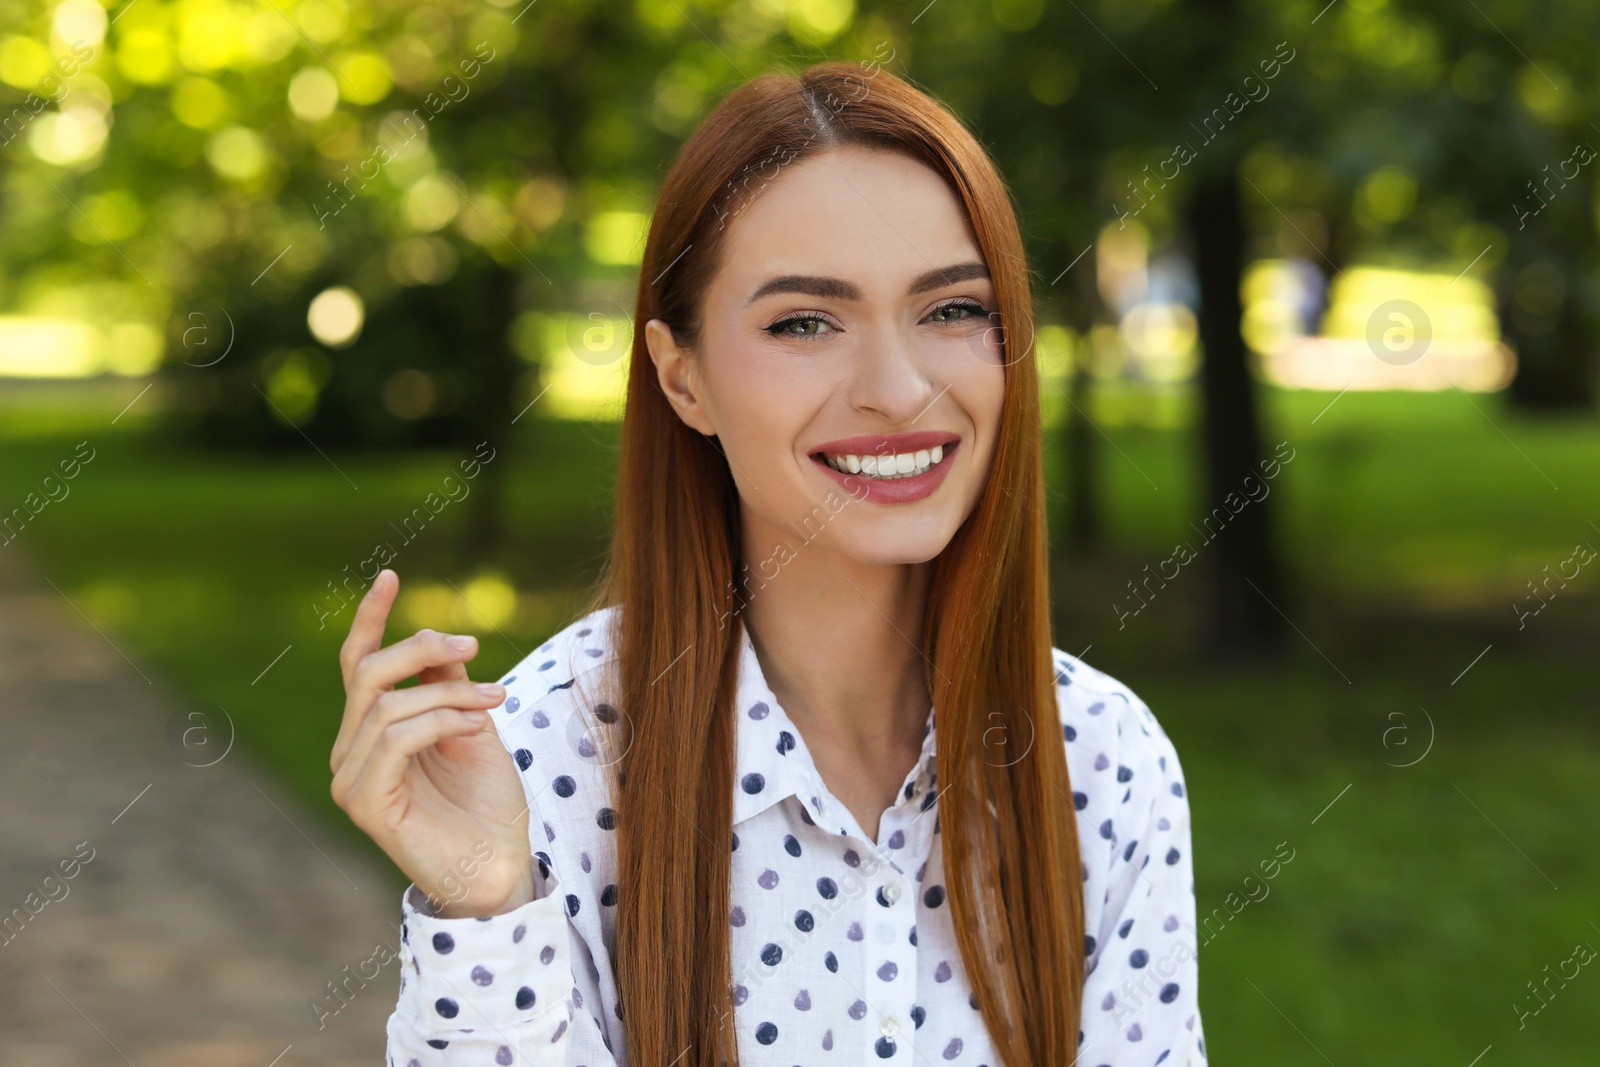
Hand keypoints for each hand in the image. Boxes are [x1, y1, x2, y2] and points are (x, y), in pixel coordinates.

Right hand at [329, 568, 534, 918]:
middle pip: (368, 674)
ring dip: (449, 692)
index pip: (358, 666)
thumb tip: (438, 641)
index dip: (370, 619)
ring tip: (494, 700)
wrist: (501, 868)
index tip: (390, 575)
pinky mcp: (365, 803)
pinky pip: (396, 738)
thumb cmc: (489, 803)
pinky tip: (477, 724)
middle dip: (423, 649)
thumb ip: (448, 684)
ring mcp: (352, 779)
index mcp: (372, 732)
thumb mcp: (472, 726)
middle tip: (475, 646)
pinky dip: (441, 719)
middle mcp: (351, 752)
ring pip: (388, 704)